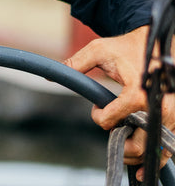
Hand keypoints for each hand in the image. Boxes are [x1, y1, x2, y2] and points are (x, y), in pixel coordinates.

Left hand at [64, 25, 174, 180]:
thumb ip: (75, 63)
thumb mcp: (98, 50)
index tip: (96, 109)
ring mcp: (171, 116)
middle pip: (138, 144)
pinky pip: (167, 148)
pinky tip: (141, 169)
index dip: (99, 117)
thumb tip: (50, 76)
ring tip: (121, 148)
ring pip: (153, 151)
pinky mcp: (174, 120)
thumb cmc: (125, 47)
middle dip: (118, 145)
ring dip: (134, 155)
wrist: (152, 43)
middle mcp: (159, 107)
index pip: (114, 119)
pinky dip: (154, 159)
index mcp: (139, 91)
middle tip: (108, 131)